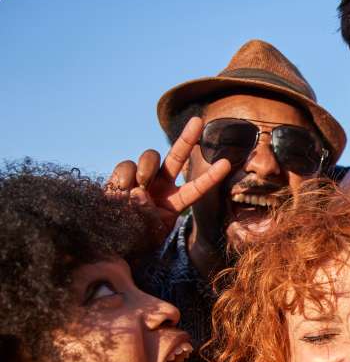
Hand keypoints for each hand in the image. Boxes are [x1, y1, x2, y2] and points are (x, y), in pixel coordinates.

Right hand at [106, 116, 230, 244]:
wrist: (109, 240)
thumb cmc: (134, 240)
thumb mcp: (149, 233)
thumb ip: (148, 214)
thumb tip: (138, 192)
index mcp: (174, 202)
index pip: (196, 188)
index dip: (210, 177)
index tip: (227, 164)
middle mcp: (161, 186)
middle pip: (177, 157)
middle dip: (188, 138)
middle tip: (199, 121)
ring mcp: (142, 178)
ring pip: (150, 157)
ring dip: (146, 169)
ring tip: (139, 188)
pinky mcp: (122, 176)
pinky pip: (126, 166)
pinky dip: (123, 177)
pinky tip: (119, 191)